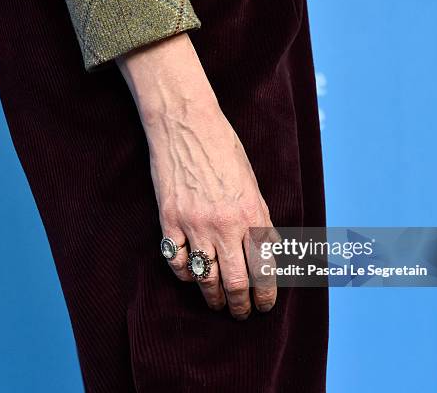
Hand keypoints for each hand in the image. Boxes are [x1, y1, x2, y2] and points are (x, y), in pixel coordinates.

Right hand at [117, 34, 276, 319]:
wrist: (186, 123)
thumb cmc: (223, 148)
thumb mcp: (251, 183)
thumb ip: (258, 218)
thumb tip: (265, 251)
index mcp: (253, 213)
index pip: (265, 268)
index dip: (266, 294)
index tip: (265, 305)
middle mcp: (225, 224)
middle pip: (235, 282)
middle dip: (240, 305)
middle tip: (242, 313)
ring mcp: (194, 224)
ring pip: (205, 278)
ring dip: (213, 298)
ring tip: (217, 304)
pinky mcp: (169, 219)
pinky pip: (176, 260)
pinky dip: (185, 274)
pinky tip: (191, 276)